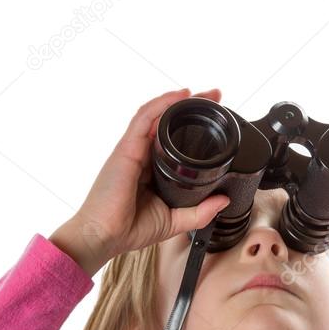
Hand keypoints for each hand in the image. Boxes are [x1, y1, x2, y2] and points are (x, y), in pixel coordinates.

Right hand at [52, 88, 231, 274]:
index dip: (193, 126)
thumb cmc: (129, 229)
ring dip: (178, 101)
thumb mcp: (174, 221)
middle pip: (166, 122)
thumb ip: (199, 212)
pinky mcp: (126, 149)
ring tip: (201, 93)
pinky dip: (161, 105)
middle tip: (215, 97)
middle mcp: (142, 156)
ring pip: (156, 115)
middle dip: (190, 106)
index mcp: (152, 170)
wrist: (104, 236)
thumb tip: (223, 199)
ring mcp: (133, 150)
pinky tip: (178, 97)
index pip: (173, 140)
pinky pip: (144, 119)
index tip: (216, 118)